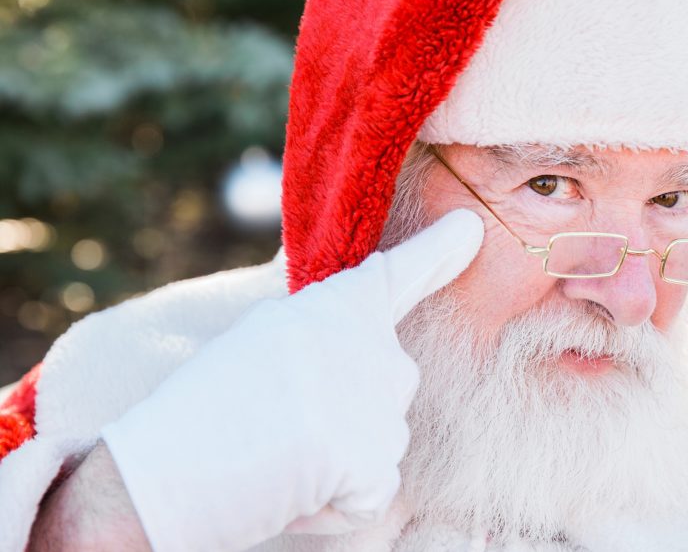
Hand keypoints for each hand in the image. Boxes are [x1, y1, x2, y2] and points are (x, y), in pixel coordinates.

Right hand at [100, 209, 483, 551]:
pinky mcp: (378, 460)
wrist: (167, 465)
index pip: (399, 274)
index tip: (471, 230)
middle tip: (285, 419)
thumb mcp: (265, 335)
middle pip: (391, 381)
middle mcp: (374, 346)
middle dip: (353, 407)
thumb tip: (366, 328)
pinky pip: (375, 491)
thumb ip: (324, 327)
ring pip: (382, 440)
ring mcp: (381, 403)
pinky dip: (339, 503)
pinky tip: (294, 487)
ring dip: (343, 459)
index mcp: (337, 307)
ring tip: (282, 453)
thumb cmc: (205, 403)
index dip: (439, 252)